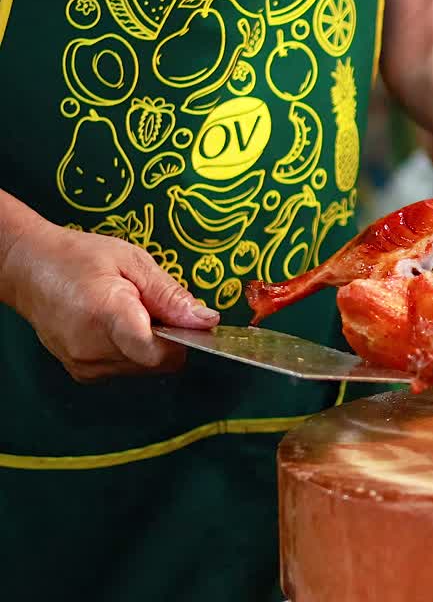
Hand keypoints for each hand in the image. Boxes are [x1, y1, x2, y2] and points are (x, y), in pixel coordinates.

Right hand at [1, 222, 218, 381]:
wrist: (29, 270)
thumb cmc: (78, 258)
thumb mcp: (133, 262)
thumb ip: (170, 295)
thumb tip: (205, 320)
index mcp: (106, 314)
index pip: (157, 351)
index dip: (183, 339)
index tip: (190, 321)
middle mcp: (92, 348)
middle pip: (157, 360)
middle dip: (169, 337)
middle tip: (152, 307)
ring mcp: (85, 364)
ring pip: (145, 367)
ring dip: (151, 344)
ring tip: (131, 313)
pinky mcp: (83, 373)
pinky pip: (127, 368)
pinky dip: (134, 351)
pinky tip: (117, 327)